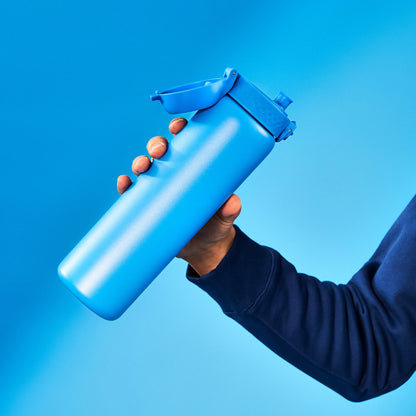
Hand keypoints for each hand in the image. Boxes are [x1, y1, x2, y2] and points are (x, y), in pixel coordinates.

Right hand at [116, 117, 241, 275]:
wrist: (203, 249)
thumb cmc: (216, 224)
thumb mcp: (226, 216)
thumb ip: (230, 209)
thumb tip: (231, 202)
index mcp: (193, 167)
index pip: (185, 141)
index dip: (179, 129)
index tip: (177, 127)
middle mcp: (173, 173)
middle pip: (161, 151)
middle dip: (157, 144)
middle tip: (160, 151)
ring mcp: (159, 188)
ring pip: (145, 168)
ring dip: (140, 162)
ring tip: (142, 167)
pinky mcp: (147, 206)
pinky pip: (132, 193)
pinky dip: (125, 186)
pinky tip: (123, 183)